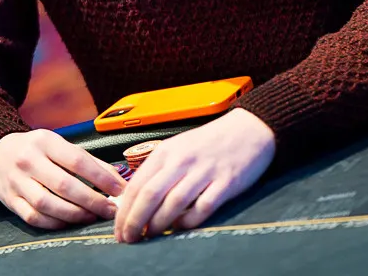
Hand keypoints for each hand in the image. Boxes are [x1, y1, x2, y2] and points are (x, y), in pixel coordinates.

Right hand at [0, 129, 126, 228]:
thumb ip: (88, 161)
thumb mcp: (58, 144)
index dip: (101, 178)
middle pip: (64, 185)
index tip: (119, 190)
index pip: (77, 161)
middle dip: (92, 201)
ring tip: (91, 217)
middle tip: (110, 210)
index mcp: (44, 141)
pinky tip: (69, 222)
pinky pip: (34, 218)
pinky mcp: (10, 201)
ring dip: (75, 215)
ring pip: (48, 204)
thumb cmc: (35, 150)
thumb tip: (117, 181)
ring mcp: (17, 182)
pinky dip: (55, 223)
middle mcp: (28, 160)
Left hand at [113, 108, 275, 242]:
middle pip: (150, 195)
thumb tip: (137, 200)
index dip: (125, 210)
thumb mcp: (177, 148)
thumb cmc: (209, 142)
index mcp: (165, 152)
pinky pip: (203, 207)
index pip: (137, 185)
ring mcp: (203, 172)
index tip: (118, 228)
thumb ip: (159, 171)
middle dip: (135, 221)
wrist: (248, 129)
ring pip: (173, 203)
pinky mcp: (226, 183)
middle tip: (129, 238)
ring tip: (151, 236)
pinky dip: (189, 221)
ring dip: (159, 224)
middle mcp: (181, 161)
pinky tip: (181, 227)